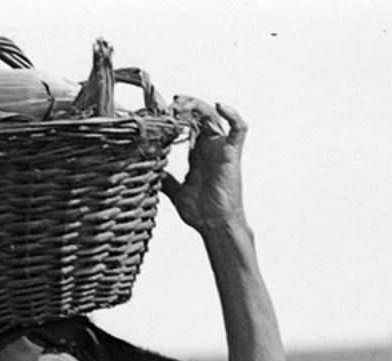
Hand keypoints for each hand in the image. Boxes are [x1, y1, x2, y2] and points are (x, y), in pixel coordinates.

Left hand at [161, 97, 247, 231]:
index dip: (175, 116)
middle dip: (184, 106)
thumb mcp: (176, 192)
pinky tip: (220, 106)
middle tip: (168, 105)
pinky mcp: (232, 153)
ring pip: (214, 116)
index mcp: (196, 155)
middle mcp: (209, 148)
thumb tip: (151, 172)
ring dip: (198, 106)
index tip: (159, 114)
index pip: (187, 126)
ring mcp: (220, 149)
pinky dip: (233, 115)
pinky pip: (239, 129)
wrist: (216, 225)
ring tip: (181, 104)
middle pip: (199, 115)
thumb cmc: (201, 212)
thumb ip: (166, 180)